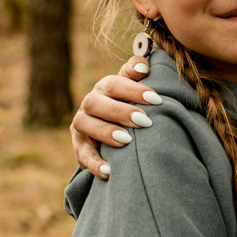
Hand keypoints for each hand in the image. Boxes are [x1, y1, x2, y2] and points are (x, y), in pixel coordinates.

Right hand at [70, 60, 161, 178]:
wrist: (116, 131)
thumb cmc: (131, 105)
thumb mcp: (134, 88)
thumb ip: (138, 73)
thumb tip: (144, 65)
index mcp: (104, 87)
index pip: (115, 84)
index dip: (134, 90)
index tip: (157, 100)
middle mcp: (89, 103)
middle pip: (96, 103)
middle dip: (120, 111)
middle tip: (144, 121)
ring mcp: (81, 125)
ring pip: (85, 125)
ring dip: (106, 132)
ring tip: (126, 141)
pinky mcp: (79, 147)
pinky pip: (83, 155)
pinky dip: (95, 163)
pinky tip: (109, 171)